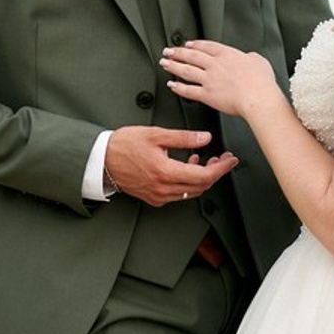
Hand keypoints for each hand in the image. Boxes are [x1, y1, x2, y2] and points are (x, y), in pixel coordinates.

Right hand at [105, 126, 238, 207]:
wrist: (102, 159)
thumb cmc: (124, 145)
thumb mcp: (156, 134)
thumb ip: (183, 137)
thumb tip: (204, 138)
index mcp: (166, 172)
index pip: (204, 175)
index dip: (222, 168)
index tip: (230, 160)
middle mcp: (164, 188)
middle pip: (201, 186)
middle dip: (215, 172)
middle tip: (222, 158)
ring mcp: (159, 196)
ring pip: (192, 192)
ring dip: (202, 177)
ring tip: (204, 159)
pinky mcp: (154, 198)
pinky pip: (179, 194)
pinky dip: (188, 182)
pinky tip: (187, 167)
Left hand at [160, 40, 277, 120]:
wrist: (258, 98)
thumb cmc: (262, 82)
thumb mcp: (259, 61)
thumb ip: (251, 58)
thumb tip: (250, 57)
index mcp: (227, 55)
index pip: (206, 46)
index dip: (195, 45)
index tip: (187, 44)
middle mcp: (215, 65)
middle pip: (192, 56)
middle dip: (178, 52)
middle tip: (168, 50)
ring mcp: (209, 80)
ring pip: (186, 70)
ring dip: (173, 66)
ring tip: (164, 63)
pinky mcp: (207, 95)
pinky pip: (189, 90)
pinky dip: (178, 88)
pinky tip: (172, 85)